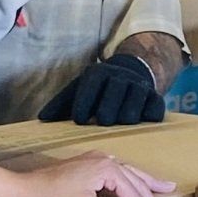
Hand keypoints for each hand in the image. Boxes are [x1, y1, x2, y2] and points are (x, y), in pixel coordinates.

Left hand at [0, 154, 174, 196]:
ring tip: (166, 189)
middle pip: (136, 183)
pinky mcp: (87, 167)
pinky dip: (130, 183)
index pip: (133, 196)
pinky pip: (117, 174)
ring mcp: (96, 161)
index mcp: (108, 168)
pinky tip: (135, 184)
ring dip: (146, 186)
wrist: (23, 191)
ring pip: (129, 174)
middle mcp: (105, 160)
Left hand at [37, 52, 165, 126]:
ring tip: (121, 124)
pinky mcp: (155, 96)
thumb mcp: (79, 90)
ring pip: (135, 100)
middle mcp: (119, 77)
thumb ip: (61, 104)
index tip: (80, 119)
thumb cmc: (99, 89)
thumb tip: (42, 119)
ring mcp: (138, 86)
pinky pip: (155, 106)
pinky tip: (143, 122)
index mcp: (98, 75)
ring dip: (128, 113)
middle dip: (108, 108)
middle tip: (103, 122)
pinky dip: (150, 115)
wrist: (131, 73)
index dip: (85, 103)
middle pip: (114, 92)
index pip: (91, 86)